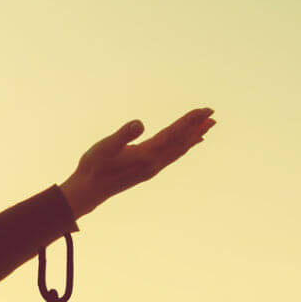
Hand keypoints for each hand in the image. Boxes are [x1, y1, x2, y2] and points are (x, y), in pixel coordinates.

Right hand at [60, 107, 215, 217]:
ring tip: (207, 127)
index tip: (205, 110)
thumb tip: (139, 123)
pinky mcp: (148, 171)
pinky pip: (172, 156)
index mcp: (147, 155)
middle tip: (212, 113)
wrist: (88, 191)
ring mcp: (152, 168)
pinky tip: (187, 145)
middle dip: (196, 126)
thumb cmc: (94, 167)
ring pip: (179, 150)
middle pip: (181, 141)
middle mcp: (155, 163)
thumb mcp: (105, 147)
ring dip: (193, 137)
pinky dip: (183, 148)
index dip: (190, 121)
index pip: (174, 133)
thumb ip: (123, 135)